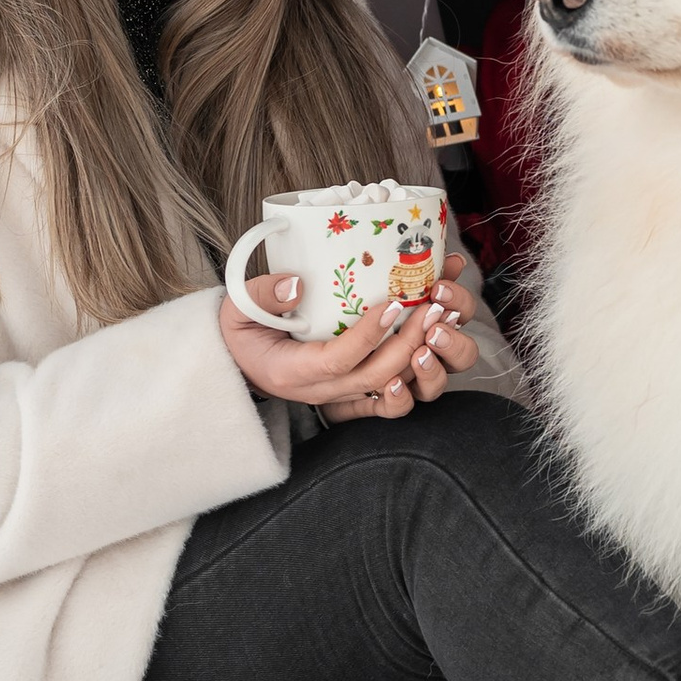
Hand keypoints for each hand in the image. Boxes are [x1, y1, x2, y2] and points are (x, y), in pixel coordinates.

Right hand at [220, 256, 480, 423]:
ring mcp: (340, 396)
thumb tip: (296, 284)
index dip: (368, 336)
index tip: (391, 304)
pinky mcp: (353, 394)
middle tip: (432, 305)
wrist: (241, 365)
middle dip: (409, 343)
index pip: (338, 360)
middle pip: (375, 377)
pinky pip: (392, 396)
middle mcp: (322, 391)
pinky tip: (437, 338)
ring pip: (391, 391)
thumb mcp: (237, 310)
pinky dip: (419, 372)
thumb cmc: (241, 334)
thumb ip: (262, 296)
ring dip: (422, 358)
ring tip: (443, 317)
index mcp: (293, 372)